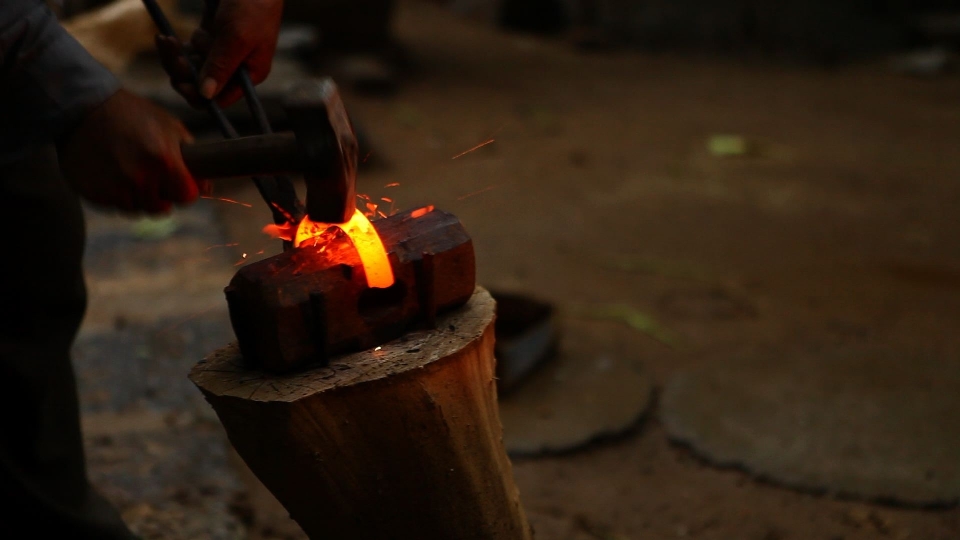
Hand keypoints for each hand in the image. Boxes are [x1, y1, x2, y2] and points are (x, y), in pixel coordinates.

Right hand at [58, 89, 198, 214]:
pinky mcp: (96, 194)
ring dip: (141, 196)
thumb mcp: (169, 125)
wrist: (82, 107)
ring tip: (132, 170)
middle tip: (153, 173)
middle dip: (163, 193)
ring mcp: (116, 188)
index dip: (187, 190)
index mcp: (163, 160)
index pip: (187, 197)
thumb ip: (192, 156)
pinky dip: (120, 195)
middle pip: (164, 207)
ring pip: (140, 209)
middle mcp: (140, 178)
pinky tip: (115, 174)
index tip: (182, 183)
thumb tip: (206, 187)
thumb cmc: (132, 114)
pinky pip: (117, 206)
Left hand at [156, 0, 283, 106]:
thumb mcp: (237, 38)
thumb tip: (207, 96)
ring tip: (165, 39)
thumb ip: (222, 67)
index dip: (199, 96)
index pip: (220, 99)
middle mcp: (234, 68)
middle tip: (169, 49)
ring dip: (175, 58)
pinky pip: (187, 53)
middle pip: (201, 85)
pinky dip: (176, 48)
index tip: (181, 81)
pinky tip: (166, 37)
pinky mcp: (210, 38)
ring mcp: (220, 53)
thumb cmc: (252, 5)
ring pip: (191, 69)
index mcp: (248, 75)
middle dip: (182, 71)